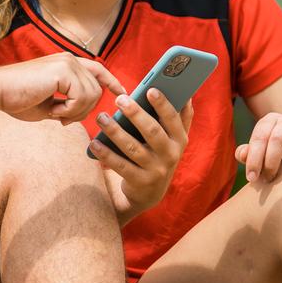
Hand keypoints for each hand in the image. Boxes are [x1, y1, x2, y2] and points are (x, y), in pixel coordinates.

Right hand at [0, 53, 124, 123]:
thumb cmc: (17, 99)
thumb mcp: (50, 104)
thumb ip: (68, 104)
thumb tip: (84, 112)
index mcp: (66, 64)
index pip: (98, 70)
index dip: (112, 82)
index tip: (122, 93)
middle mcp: (70, 59)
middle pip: (97, 91)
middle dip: (84, 111)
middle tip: (62, 118)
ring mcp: (68, 63)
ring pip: (92, 95)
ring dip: (75, 112)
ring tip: (55, 113)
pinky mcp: (64, 70)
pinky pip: (81, 97)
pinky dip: (70, 110)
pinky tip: (53, 110)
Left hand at [90, 89, 193, 220]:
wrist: (150, 192)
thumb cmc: (159, 154)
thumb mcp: (174, 139)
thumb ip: (180, 118)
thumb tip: (187, 94)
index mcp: (180, 139)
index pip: (173, 119)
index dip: (163, 104)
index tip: (150, 90)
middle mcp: (171, 155)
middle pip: (152, 131)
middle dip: (136, 114)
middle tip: (120, 99)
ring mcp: (156, 170)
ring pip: (133, 148)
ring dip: (115, 131)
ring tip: (101, 117)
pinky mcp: (140, 181)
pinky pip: (120, 166)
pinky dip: (106, 154)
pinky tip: (95, 143)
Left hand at [235, 112, 281, 181]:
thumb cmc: (280, 158)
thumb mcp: (262, 155)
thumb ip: (249, 155)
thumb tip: (241, 154)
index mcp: (269, 121)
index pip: (259, 137)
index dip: (254, 159)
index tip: (252, 178)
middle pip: (277, 138)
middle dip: (271, 162)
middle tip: (269, 179)